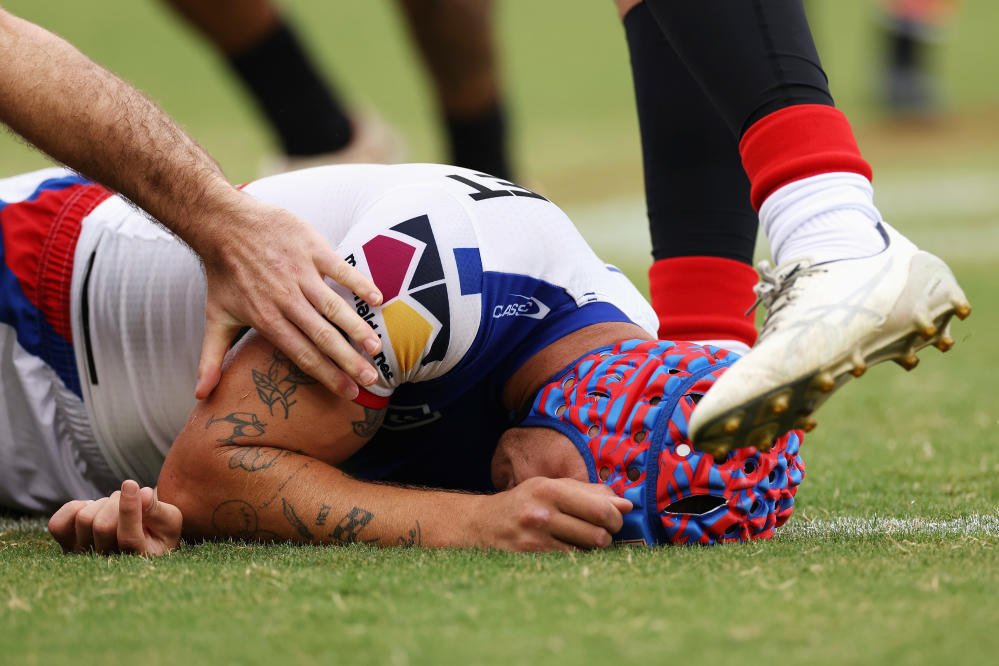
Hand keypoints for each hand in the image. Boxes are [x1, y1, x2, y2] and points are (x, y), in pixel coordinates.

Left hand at [48, 480, 182, 554]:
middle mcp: (108, 564)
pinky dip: (75, 507)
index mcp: (140, 559)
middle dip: (117, 501)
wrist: (142, 538)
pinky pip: (58, 525)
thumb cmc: (158, 530)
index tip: (131, 483)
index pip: (128, 537)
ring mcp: (84, 557)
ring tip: (115, 508)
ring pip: (84, 520)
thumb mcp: (169, 520)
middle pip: (102, 525)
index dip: (128, 509)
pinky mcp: (66, 546)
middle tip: (130, 497)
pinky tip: (93, 509)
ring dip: (102, 503)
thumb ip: (157, 510)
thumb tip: (143, 493)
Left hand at [194, 197, 383, 400]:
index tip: (348, 392)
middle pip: (322, 336)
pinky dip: (359, 283)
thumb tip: (201, 396)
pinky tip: (378, 299)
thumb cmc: (222, 275)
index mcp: (266, 319)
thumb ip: (211, 359)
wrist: (222, 224)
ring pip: (334, 306)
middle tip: (371, 379)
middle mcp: (285, 299)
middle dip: (348, 360)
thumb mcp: (215, 319)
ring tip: (376, 348)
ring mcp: (300, 272)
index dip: (327, 375)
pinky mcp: (311, 248)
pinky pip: (340, 268)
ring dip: (357, 327)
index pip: (302, 354)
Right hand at [475, 477, 632, 551]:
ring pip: (586, 552)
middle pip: (598, 534)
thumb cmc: (523, 503)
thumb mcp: (550, 487)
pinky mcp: (531, 560)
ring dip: (591, 549)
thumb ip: (589, 492)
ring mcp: (535, 540)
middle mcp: (541, 514)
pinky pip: (570, 564)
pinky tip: (567, 551)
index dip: (616, 517)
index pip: (600, 508)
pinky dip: (576, 559)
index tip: (615, 519)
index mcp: (549, 490)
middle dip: (608, 535)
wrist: (480, 524)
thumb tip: (626, 505)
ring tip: (582, 541)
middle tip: (601, 533)